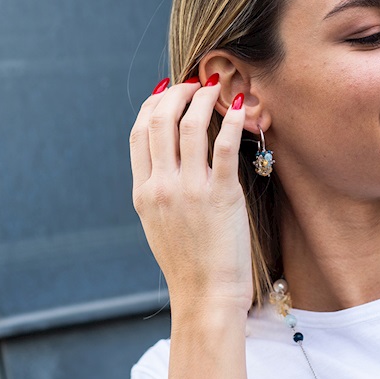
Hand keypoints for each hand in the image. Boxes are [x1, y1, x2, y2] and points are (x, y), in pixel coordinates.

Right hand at [130, 75, 252, 314]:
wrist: (206, 296)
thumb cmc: (188, 263)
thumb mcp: (159, 224)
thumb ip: (159, 191)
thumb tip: (169, 160)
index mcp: (143, 192)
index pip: (139, 132)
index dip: (153, 104)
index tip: (168, 91)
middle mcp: (161, 186)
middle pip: (160, 120)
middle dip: (177, 92)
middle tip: (195, 82)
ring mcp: (189, 190)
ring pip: (189, 125)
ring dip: (203, 97)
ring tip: (217, 87)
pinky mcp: (221, 195)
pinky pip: (223, 145)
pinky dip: (232, 119)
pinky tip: (240, 106)